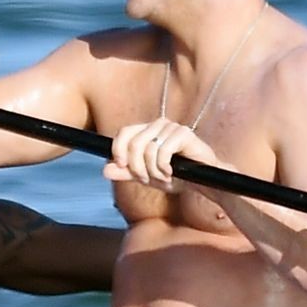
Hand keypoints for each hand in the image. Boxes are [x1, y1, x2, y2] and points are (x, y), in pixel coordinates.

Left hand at [102, 118, 218, 190]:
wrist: (202, 181)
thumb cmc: (175, 176)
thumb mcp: (146, 176)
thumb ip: (126, 173)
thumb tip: (105, 170)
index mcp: (146, 131)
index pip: (123, 133)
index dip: (118, 149)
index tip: (122, 166)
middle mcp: (157, 125)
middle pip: (134, 143)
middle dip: (137, 167)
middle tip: (147, 179)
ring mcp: (171, 127)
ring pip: (148, 149)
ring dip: (153, 170)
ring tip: (163, 177)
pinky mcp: (184, 133)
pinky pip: (163, 151)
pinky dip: (163, 167)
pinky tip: (171, 172)